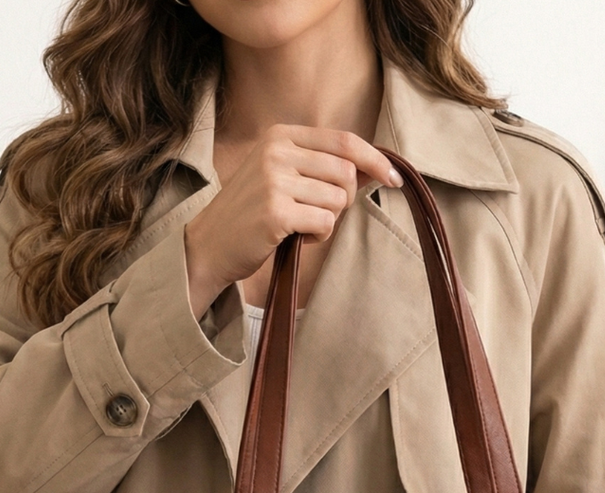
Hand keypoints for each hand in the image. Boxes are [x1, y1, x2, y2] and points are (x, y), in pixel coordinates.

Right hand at [183, 124, 401, 317]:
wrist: (211, 244)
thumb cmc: (252, 214)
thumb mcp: (283, 177)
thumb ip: (322, 169)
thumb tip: (375, 169)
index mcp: (280, 136)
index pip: (344, 141)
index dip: (375, 160)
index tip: (394, 178)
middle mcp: (277, 152)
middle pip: (346, 172)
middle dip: (344, 200)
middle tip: (319, 213)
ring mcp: (275, 181)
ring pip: (338, 200)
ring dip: (328, 221)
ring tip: (300, 225)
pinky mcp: (276, 212)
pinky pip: (325, 224)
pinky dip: (318, 237)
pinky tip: (294, 236)